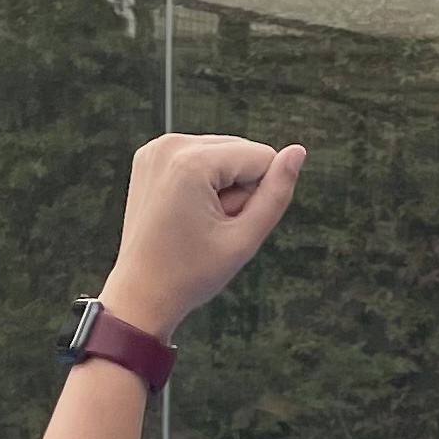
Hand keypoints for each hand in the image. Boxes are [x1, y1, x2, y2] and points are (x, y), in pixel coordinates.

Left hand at [97, 132, 305, 340]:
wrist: (140, 294)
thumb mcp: (245, 238)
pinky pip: (199, 158)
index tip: (225, 226)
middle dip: (238, 189)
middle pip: (241, 152)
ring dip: (221, 187)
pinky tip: (184, 212)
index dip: (257, 197)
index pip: (262, 157)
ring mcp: (156, 148)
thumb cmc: (191, 274)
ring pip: (222, 155)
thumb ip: (277, 194)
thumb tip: (298, 151)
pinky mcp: (150, 156)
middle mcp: (170, 144)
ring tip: (196, 222)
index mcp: (191, 162)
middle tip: (209, 227)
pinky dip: (201, 183)